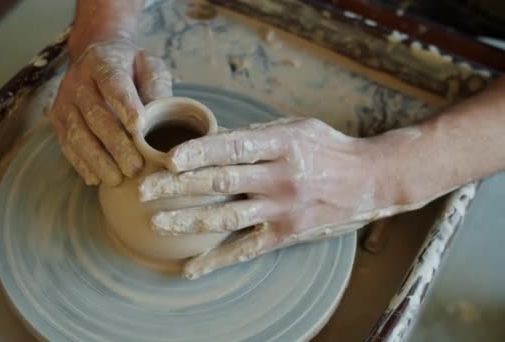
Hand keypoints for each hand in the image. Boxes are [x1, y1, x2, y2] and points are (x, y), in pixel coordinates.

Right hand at [49, 28, 171, 185]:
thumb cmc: (131, 67)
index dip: (125, 105)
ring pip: (78, 134)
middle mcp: (78, 80)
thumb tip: (161, 112)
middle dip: (115, 144)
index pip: (113, 82)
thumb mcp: (149, 66)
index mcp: (103, 61)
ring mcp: (65, 100)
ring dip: (97, 160)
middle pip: (96, 115)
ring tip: (117, 179)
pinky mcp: (58, 119)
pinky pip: (67, 144)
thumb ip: (156, 86)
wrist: (95, 55)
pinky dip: (81, 163)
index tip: (138, 128)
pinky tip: (96, 179)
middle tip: (135, 167)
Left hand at [139, 118, 415, 278]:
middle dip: (180, 188)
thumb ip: (254, 136)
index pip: (234, 147)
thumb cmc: (327, 148)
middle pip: (222, 183)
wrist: (370, 179)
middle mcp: (281, 177)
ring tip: (157, 224)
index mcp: (283, 144)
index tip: (170, 159)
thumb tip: (210, 140)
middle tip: (145, 191)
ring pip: (228, 218)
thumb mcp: (295, 128)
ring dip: (189, 222)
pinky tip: (191, 268)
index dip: (200, 153)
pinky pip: (247, 248)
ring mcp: (284, 209)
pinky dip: (217, 260)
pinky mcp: (287, 233)